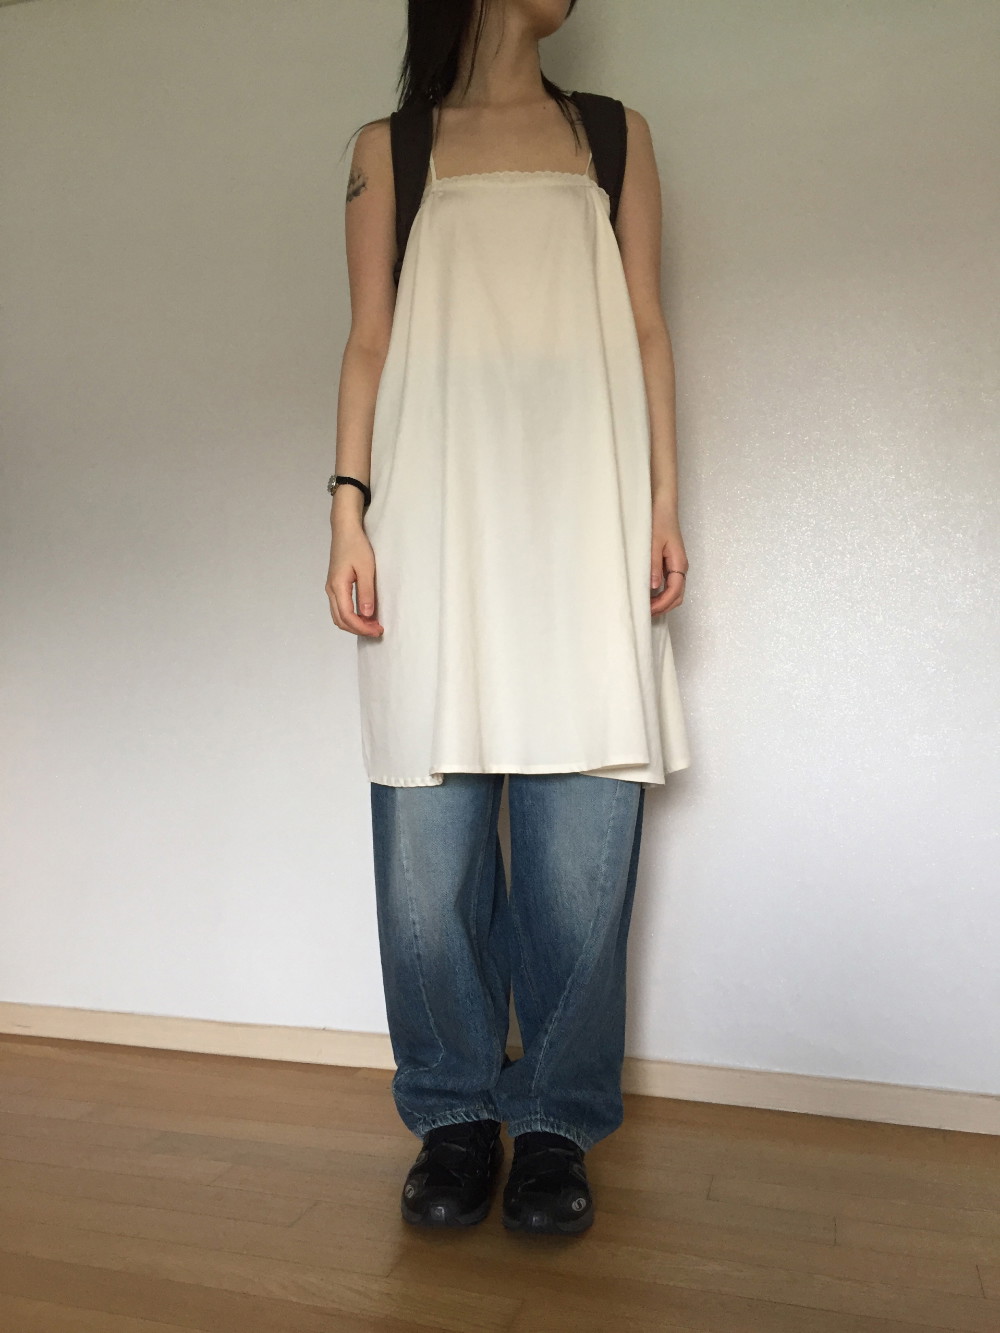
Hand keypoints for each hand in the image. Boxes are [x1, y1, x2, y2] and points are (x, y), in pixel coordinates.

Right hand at [326, 507, 383, 636]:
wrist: (345, 530)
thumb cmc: (356, 546)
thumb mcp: (366, 569)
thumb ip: (366, 592)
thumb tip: (367, 614)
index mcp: (337, 586)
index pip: (347, 616)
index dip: (362, 627)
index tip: (377, 630)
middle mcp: (330, 589)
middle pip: (340, 620)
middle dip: (358, 629)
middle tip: (377, 630)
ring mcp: (331, 588)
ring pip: (338, 616)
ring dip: (354, 624)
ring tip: (372, 625)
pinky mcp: (335, 585)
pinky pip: (340, 608)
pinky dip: (351, 616)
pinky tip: (365, 614)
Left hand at [649, 512, 686, 615]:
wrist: (663, 507)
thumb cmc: (658, 522)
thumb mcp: (653, 544)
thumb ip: (654, 565)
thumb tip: (653, 587)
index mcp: (679, 563)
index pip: (675, 592)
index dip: (662, 604)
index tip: (648, 610)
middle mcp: (680, 567)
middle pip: (677, 596)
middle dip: (663, 607)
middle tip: (645, 613)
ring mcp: (676, 566)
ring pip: (674, 592)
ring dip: (663, 602)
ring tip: (646, 607)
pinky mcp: (671, 563)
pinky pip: (670, 584)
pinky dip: (662, 594)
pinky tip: (649, 595)